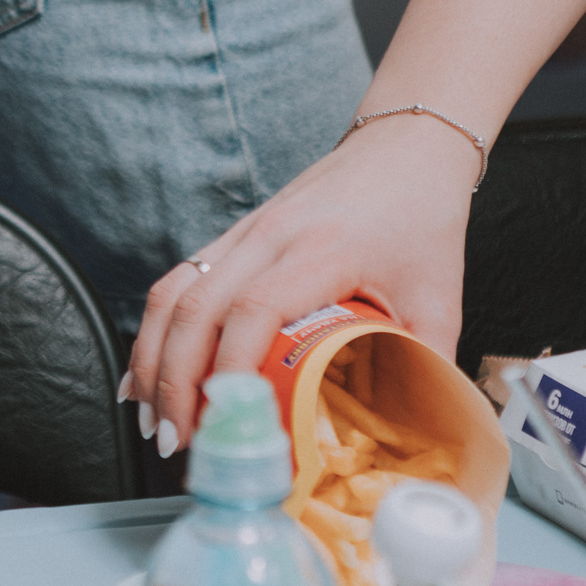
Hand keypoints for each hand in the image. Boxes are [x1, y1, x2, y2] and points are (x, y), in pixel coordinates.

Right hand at [126, 115, 472, 447]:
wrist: (404, 146)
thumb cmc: (422, 216)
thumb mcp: (439, 297)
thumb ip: (428, 365)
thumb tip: (420, 432)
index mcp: (322, 250)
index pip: (254, 309)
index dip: (230, 368)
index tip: (225, 418)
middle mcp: (269, 237)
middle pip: (194, 309)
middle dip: (173, 382)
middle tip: (174, 439)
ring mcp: (242, 233)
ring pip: (171, 295)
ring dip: (151, 361)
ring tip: (147, 416)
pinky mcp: (231, 237)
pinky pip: (176, 284)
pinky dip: (154, 333)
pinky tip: (146, 372)